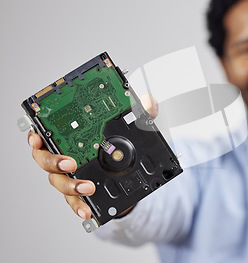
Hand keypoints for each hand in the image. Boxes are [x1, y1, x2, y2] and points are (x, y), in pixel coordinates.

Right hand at [28, 93, 158, 218]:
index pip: (45, 133)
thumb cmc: (119, 145)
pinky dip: (79, 207)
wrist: (127, 173)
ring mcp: (69, 176)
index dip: (36, 135)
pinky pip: (74, 202)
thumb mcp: (132, 126)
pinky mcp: (79, 194)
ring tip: (87, 187)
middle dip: (54, 161)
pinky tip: (87, 211)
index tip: (37, 137)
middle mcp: (62, 156)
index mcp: (69, 136)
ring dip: (71, 185)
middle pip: (45, 159)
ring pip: (59, 182)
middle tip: (70, 162)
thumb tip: (148, 101)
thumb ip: (139, 112)